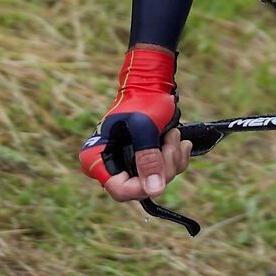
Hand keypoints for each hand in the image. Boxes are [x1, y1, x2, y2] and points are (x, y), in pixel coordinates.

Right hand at [80, 46, 191, 203]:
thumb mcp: (145, 129)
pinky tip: (177, 140)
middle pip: (142, 187)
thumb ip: (148, 159)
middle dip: (164, 166)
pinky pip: (165, 174)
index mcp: (97, 159)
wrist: (151, 86)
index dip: (144, 185)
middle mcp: (110, 167)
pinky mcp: (144, 163)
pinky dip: (176, 158)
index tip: (162, 170)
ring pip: (158, 181)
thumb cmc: (143, 101)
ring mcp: (128, 166)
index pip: (121, 190)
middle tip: (171, 140)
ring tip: (173, 134)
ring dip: (173, 158)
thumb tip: (154, 190)